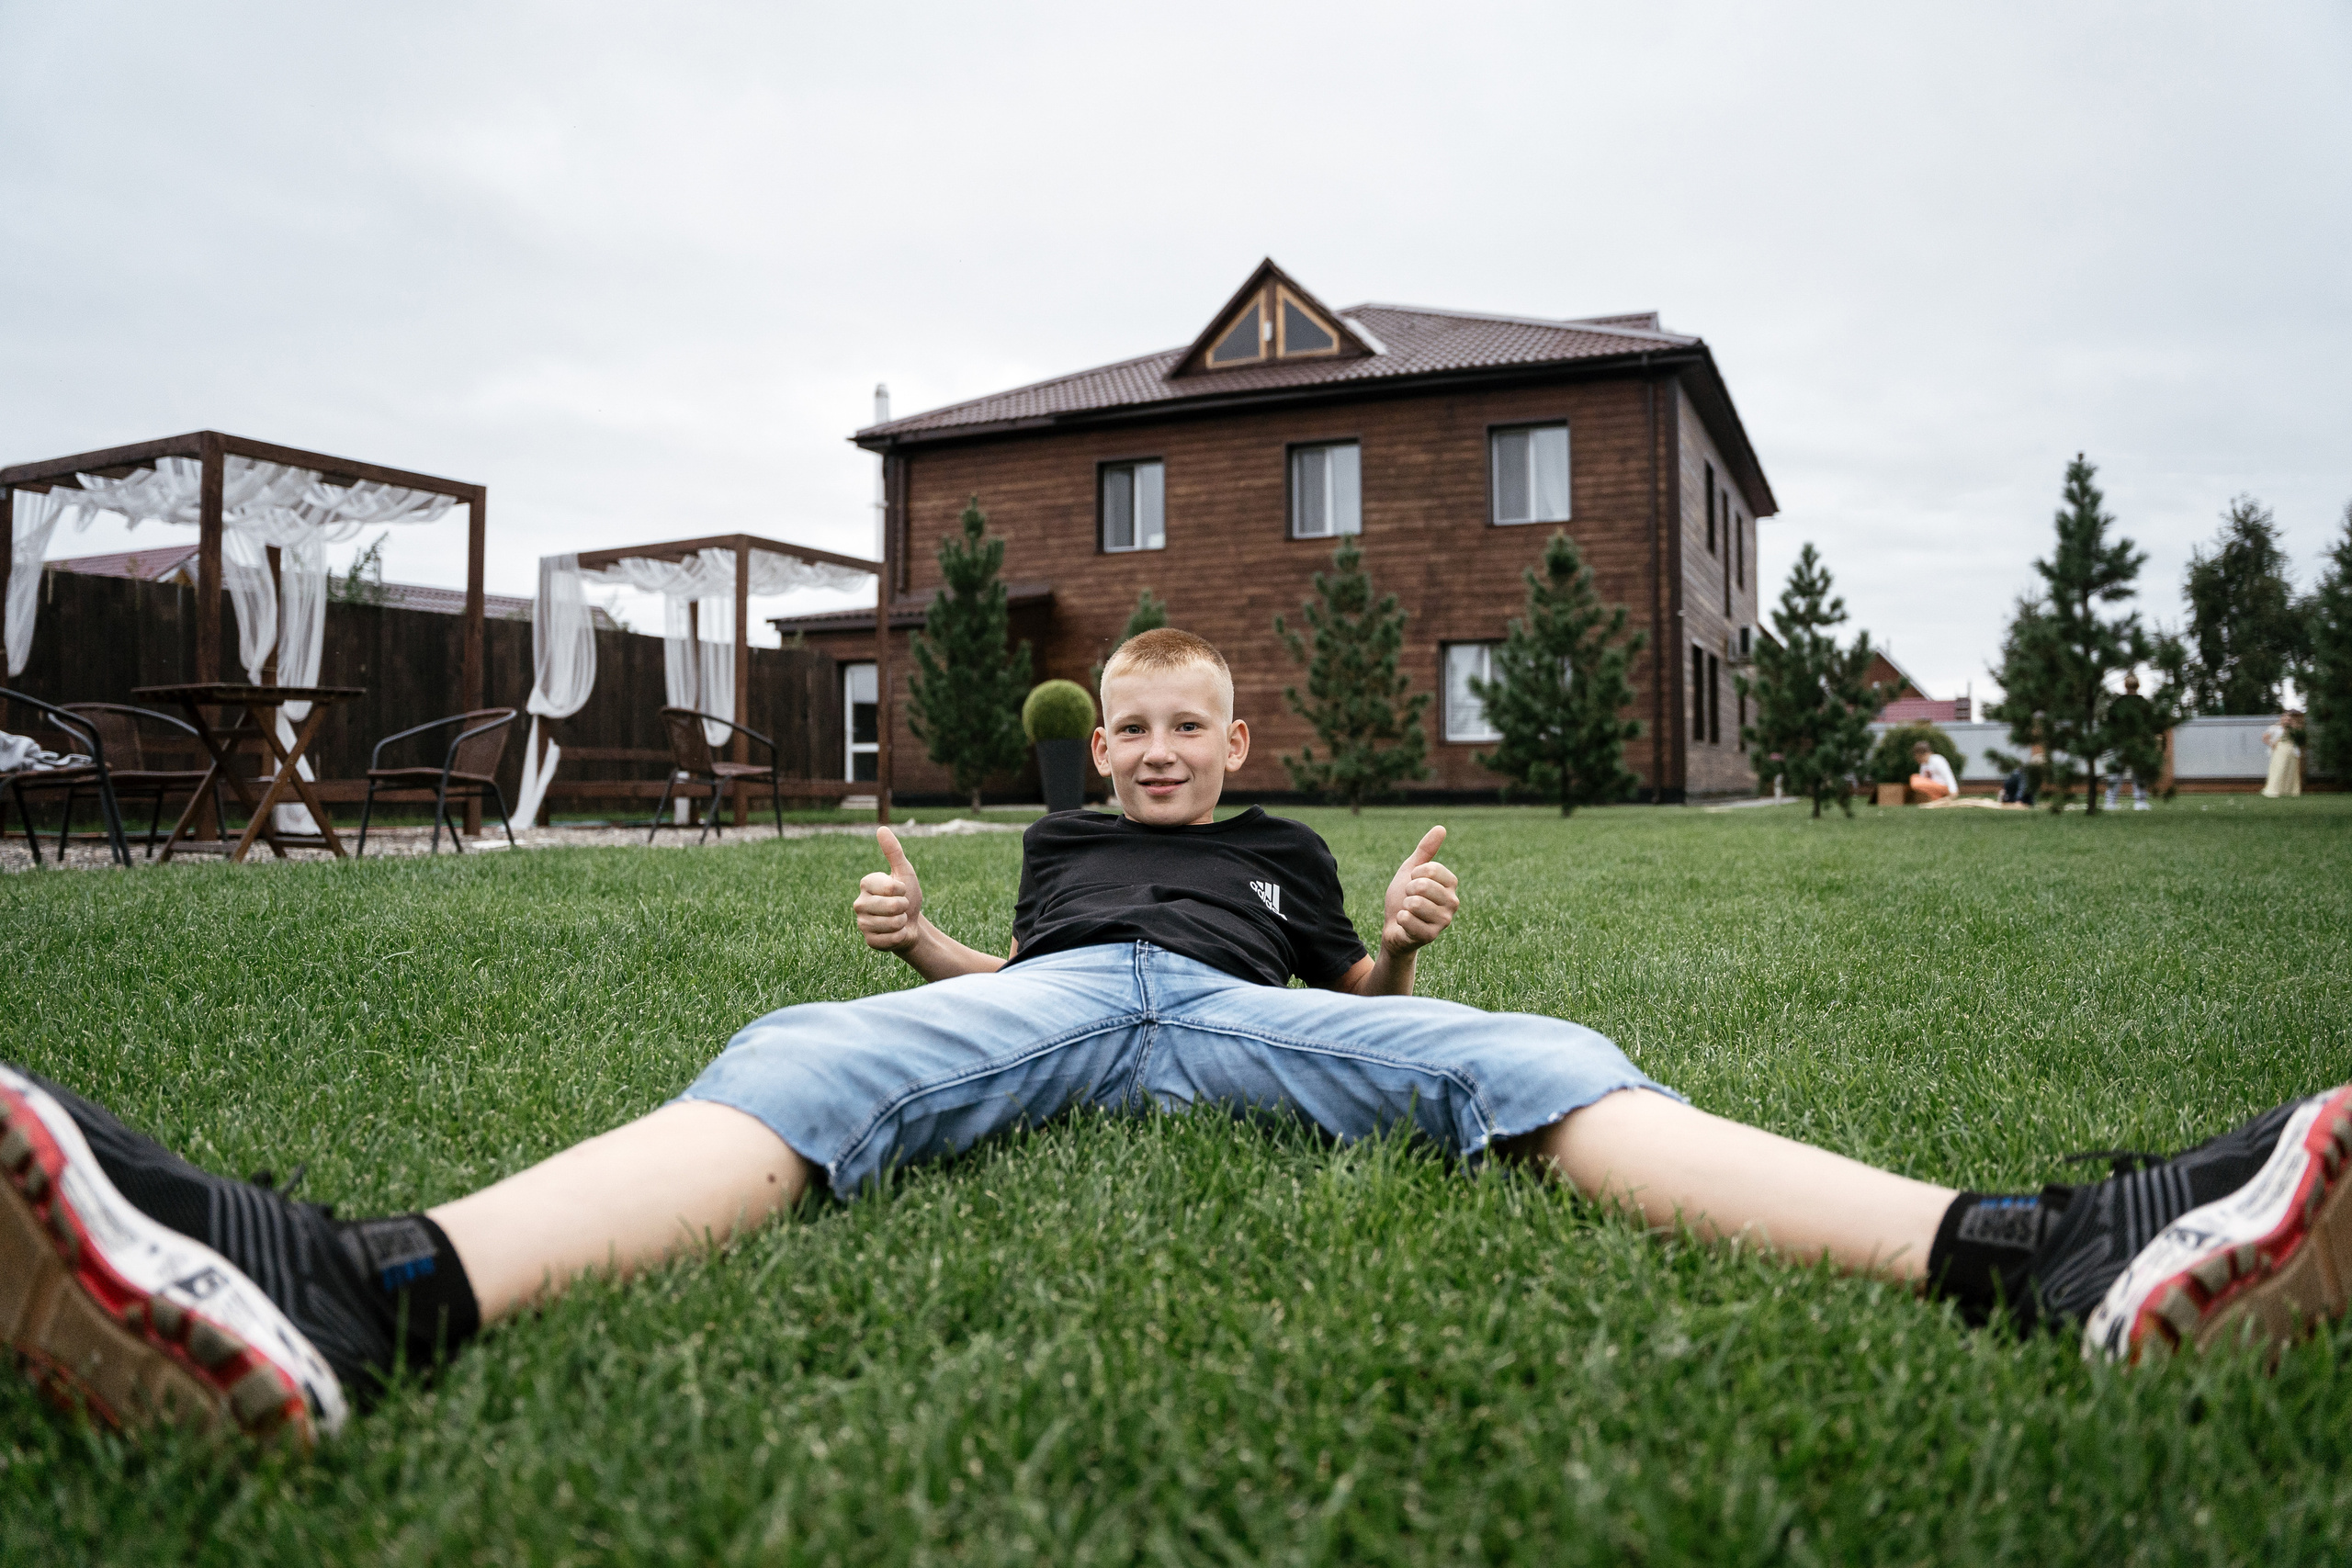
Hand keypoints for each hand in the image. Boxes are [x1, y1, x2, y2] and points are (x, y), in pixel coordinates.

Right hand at [854, 827, 925, 954]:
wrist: (911, 924)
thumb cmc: (907, 896)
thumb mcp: (904, 872)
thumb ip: (894, 852)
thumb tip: (882, 828)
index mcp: (866, 883)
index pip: (890, 887)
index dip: (903, 890)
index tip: (901, 891)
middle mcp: (859, 903)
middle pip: (891, 907)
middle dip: (904, 907)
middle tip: (901, 907)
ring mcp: (862, 923)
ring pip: (892, 924)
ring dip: (902, 922)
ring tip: (898, 920)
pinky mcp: (869, 941)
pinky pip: (890, 939)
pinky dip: (900, 936)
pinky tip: (895, 933)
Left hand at [1381, 825, 1458, 955]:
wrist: (1394, 926)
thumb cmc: (1404, 896)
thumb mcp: (1411, 869)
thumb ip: (1425, 850)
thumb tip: (1441, 828)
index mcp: (1450, 883)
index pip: (1431, 869)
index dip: (1415, 873)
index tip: (1413, 881)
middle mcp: (1453, 902)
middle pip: (1423, 886)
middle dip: (1408, 890)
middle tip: (1409, 898)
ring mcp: (1444, 920)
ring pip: (1415, 903)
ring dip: (1404, 905)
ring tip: (1408, 910)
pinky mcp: (1431, 935)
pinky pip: (1408, 920)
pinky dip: (1400, 919)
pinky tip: (1405, 924)